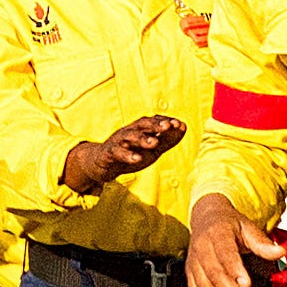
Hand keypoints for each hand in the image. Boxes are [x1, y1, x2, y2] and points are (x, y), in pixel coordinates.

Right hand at [59, 113, 186, 194]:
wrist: (102, 164)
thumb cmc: (130, 153)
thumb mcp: (151, 149)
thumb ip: (167, 139)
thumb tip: (184, 127)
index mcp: (141, 129)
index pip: (154, 121)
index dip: (166, 122)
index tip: (179, 124)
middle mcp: (129, 132)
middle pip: (142, 125)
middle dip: (155, 125)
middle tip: (168, 127)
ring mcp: (118, 142)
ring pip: (130, 137)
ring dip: (142, 139)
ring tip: (154, 143)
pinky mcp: (108, 153)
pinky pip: (118, 153)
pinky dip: (128, 155)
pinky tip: (137, 159)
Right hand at [182, 200, 255, 286]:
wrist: (205, 217)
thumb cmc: (229, 224)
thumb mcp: (247, 228)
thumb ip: (262, 243)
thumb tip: (280, 252)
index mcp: (217, 234)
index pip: (225, 254)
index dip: (235, 270)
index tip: (248, 285)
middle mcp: (202, 248)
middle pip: (215, 274)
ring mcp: (194, 262)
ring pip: (204, 286)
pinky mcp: (190, 273)